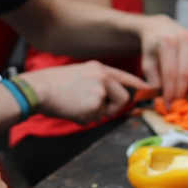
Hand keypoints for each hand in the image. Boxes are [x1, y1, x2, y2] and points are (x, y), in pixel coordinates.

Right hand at [24, 61, 152, 123]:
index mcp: (99, 68)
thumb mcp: (79, 75)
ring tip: (75, 105)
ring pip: (108, 111)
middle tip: (91, 108)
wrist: (38, 89)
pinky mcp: (95, 104)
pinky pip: (96, 118)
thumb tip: (108, 101)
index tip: (149, 90)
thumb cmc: (53, 86)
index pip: (125, 77)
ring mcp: (100, 90)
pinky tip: (71, 109)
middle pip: (122, 98)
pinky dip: (84, 119)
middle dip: (111, 108)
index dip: (139, 85)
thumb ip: (97, 84)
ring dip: (94, 114)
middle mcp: (103, 76)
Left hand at [138, 15, 187, 102]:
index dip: (170, 92)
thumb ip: (153, 80)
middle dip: (181, 91)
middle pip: (186, 72)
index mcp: (168, 41)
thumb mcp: (147, 62)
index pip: (170, 73)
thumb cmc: (153, 48)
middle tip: (177, 101)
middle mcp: (184, 38)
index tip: (168, 105)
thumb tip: (162, 98)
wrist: (161, 28)